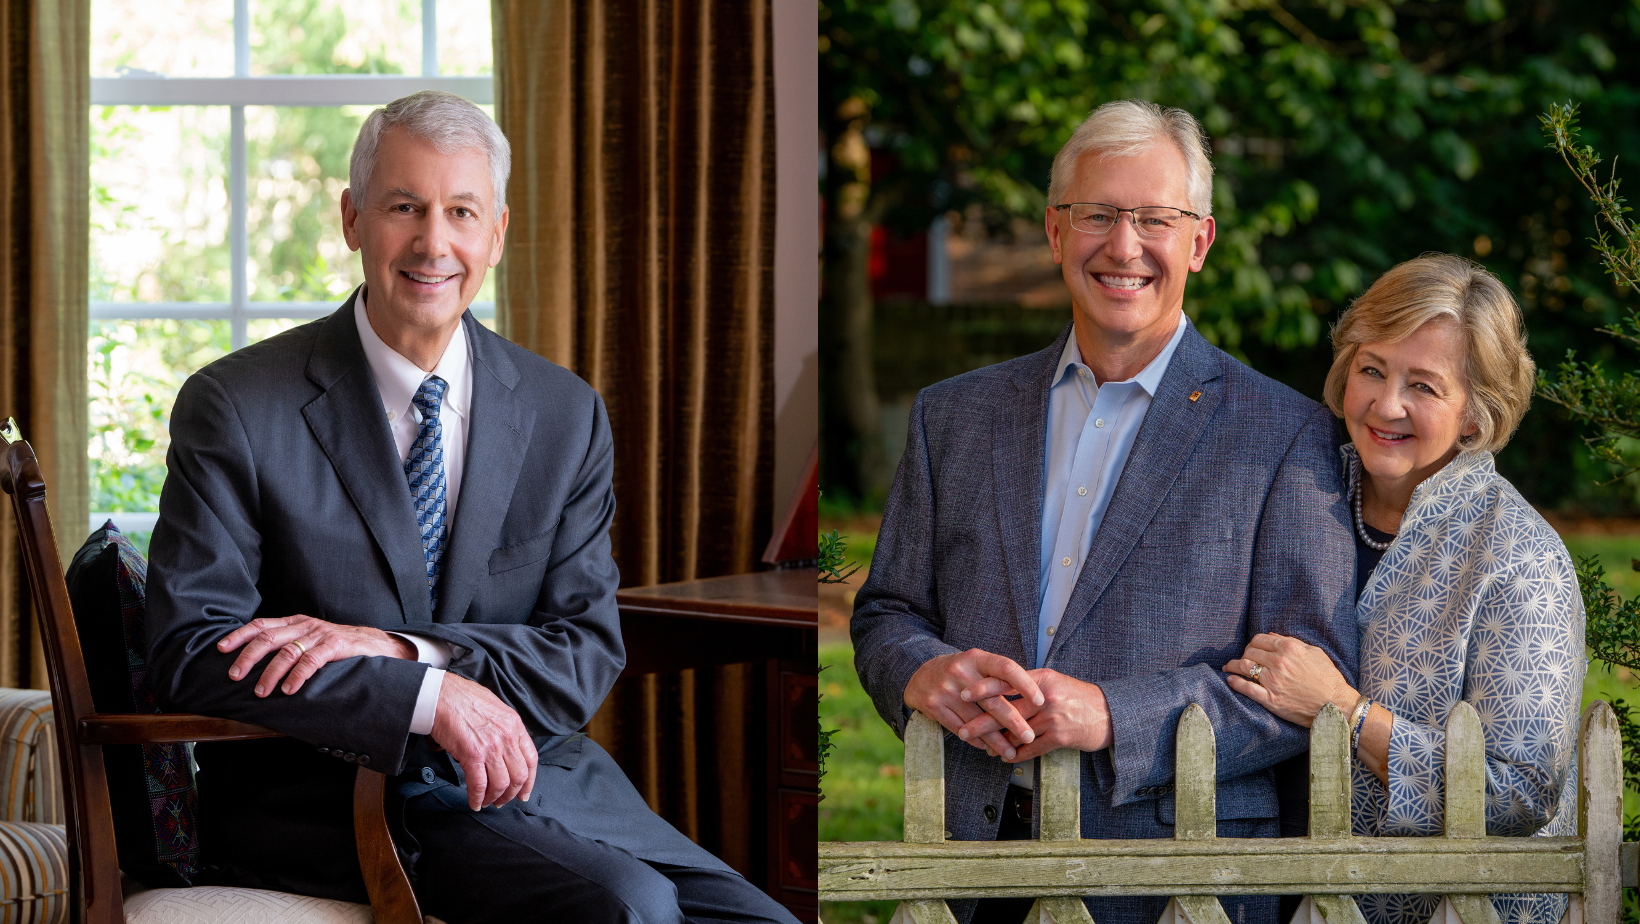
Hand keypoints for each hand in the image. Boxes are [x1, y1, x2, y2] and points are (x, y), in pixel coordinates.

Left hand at [217, 614, 416, 696]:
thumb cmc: (338, 646)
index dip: (239, 635)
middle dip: (248, 656)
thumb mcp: (309, 640)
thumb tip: (255, 664)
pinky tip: (289, 689)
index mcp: (295, 623)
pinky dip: (297, 676)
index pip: (261, 625)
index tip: (221, 649)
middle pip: (268, 637)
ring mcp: (320, 635)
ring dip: (270, 673)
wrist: (377, 644)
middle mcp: (305, 626)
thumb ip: (288, 645)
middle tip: (234, 675)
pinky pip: (311, 660)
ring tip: (260, 691)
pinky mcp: (336, 646)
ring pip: (287, 651)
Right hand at [430, 673, 537, 809]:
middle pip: (518, 776)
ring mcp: (491, 746)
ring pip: (501, 784)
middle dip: (511, 794)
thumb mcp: (495, 709)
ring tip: (487, 802)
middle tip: (502, 801)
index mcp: (515, 725)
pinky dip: (477, 798)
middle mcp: (507, 737)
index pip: (531, 760)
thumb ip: (504, 729)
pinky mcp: (472, 754)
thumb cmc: (463, 698)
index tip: (523, 793)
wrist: (440, 695)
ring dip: (494, 798)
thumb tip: (504, 750)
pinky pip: (479, 784)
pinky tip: (474, 802)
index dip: (529, 781)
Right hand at [903, 649, 1043, 760]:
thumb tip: (1032, 698)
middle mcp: (961, 671)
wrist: (919, 675)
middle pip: (993, 700)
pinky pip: (960, 728)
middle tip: (1030, 737)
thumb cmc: (960, 672)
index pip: (1006, 668)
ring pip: (977, 720)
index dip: (1025, 684)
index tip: (1040, 701)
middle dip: (1014, 722)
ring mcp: (946, 689)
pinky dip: (976, 740)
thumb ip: (999, 676)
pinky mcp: (934, 705)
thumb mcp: (977, 664)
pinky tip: (987, 748)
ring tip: (1010, 751)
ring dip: (995, 740)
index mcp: (976, 658)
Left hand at [954, 668, 1109, 760]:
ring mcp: (1053, 718)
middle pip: (1006, 710)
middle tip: (964, 731)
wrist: (1110, 714)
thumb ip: (1029, 686)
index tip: (963, 693)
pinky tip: (1006, 757)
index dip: (982, 688)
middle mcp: (1046, 697)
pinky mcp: (1060, 738)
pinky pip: (1031, 749)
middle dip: (981, 723)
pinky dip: (1016, 755)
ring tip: (985, 748)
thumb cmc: (1078, 697)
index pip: (1006, 681)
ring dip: (998, 743)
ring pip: (1016, 733)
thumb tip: (999, 689)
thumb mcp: (1055, 683)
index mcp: (1042, 678)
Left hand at [1222, 632, 1356, 726]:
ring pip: (1244, 667)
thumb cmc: (1328, 679)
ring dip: (1233, 665)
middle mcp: (1279, 663)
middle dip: (1244, 654)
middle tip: (1242, 659)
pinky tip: (1230, 680)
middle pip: (1249, 652)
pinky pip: (1246, 688)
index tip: (1252, 648)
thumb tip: (1271, 636)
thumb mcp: (1315, 653)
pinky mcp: (1271, 699)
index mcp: (1289, 649)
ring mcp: (1273, 681)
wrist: (1336, 706)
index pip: (1259, 640)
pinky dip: (1235, 682)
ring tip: (1229, 667)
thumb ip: (1291, 642)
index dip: (1253, 643)